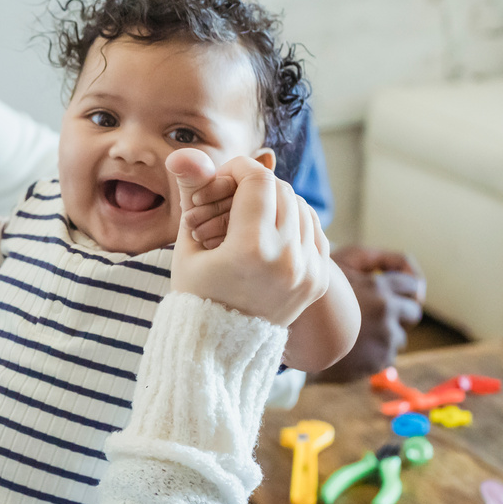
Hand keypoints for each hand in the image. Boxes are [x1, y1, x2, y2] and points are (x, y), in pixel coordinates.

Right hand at [166, 149, 330, 327]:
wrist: (221, 351)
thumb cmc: (195, 296)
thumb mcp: (187, 245)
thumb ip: (192, 194)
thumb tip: (183, 152)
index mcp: (251, 250)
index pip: (259, 181)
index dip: (239, 169)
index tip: (222, 178)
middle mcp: (287, 259)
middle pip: (282, 190)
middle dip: (255, 185)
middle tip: (230, 198)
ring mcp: (308, 271)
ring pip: (301, 207)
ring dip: (275, 202)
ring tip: (247, 218)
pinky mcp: (318, 279)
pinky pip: (314, 230)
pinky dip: (293, 222)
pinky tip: (269, 233)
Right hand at [310, 246, 425, 382]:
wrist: (290, 331)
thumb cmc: (314, 292)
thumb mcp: (339, 262)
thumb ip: (373, 258)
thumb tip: (404, 271)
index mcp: (379, 287)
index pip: (414, 285)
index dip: (408, 288)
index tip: (402, 294)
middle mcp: (386, 312)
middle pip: (413, 313)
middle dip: (399, 312)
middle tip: (377, 313)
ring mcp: (384, 339)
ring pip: (399, 336)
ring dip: (384, 333)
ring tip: (356, 331)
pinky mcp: (378, 361)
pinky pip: (386, 356)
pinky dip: (372, 352)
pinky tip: (351, 347)